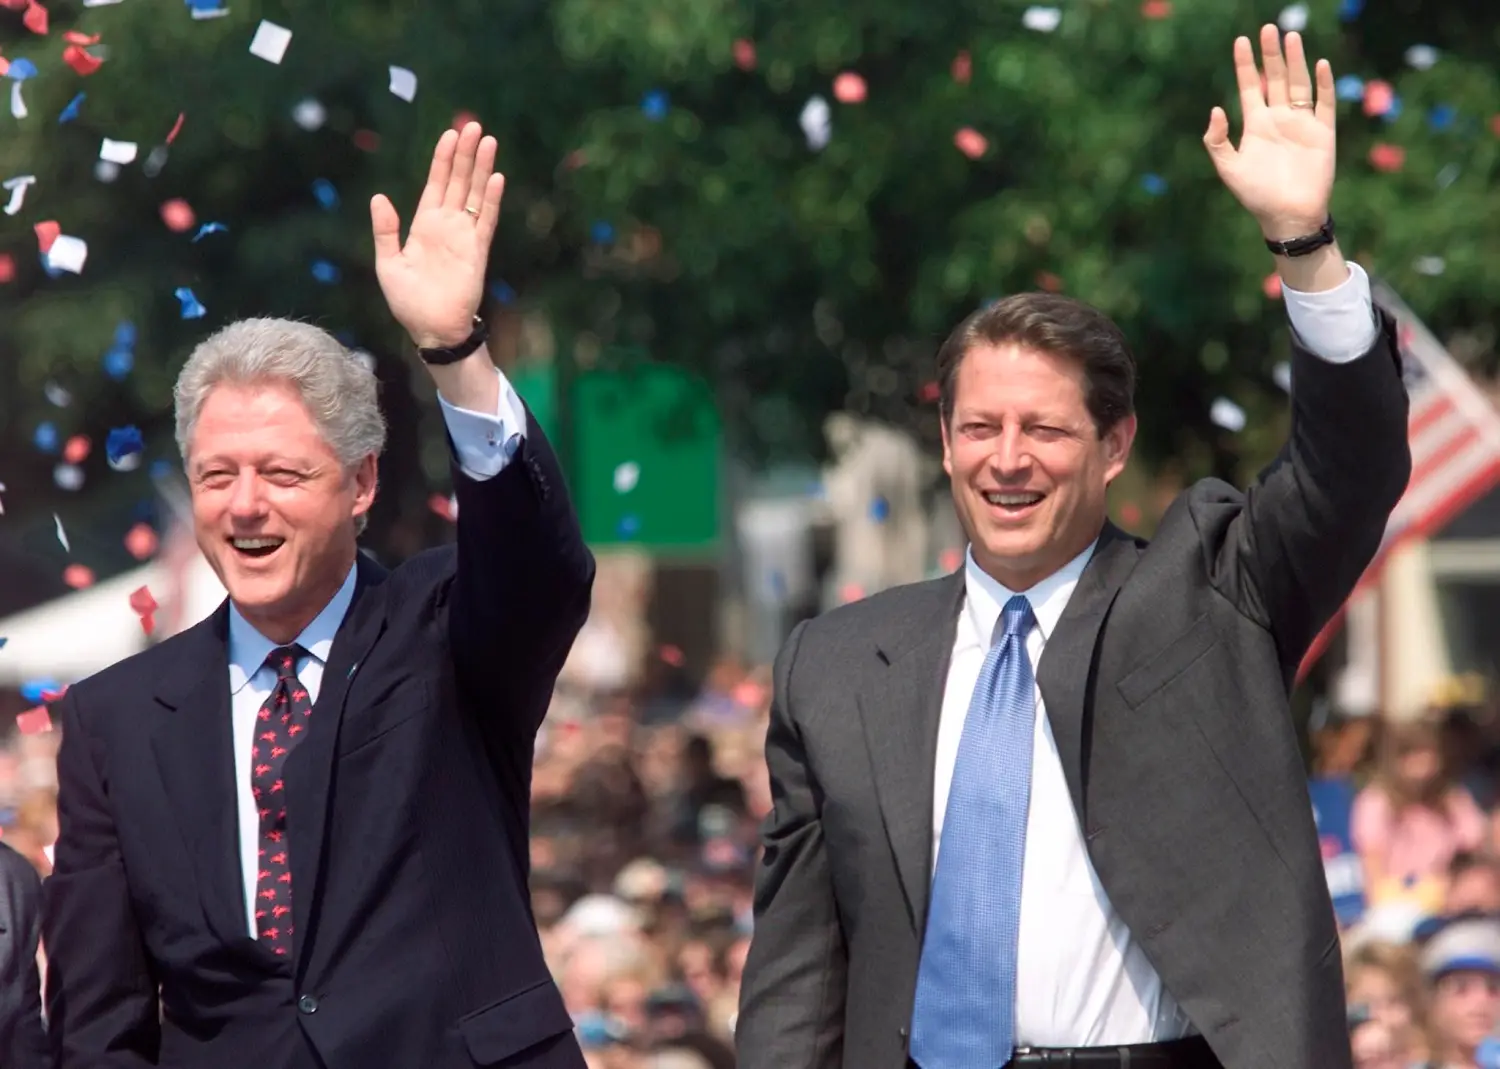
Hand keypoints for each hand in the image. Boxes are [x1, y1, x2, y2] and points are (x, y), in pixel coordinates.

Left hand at [371, 122, 504, 348]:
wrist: (432, 329)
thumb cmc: (408, 302)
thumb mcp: (388, 263)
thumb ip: (386, 230)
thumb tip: (380, 197)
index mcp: (424, 225)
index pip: (436, 184)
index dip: (442, 159)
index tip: (450, 135)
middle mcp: (446, 225)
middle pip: (458, 181)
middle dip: (464, 154)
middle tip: (473, 126)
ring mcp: (463, 236)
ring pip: (474, 193)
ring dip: (481, 168)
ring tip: (488, 141)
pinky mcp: (477, 250)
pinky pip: (485, 220)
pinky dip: (490, 199)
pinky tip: (496, 178)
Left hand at [1203, 26, 1334, 240]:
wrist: (1287, 215)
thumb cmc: (1256, 195)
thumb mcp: (1229, 168)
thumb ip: (1218, 140)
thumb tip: (1216, 108)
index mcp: (1256, 125)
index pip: (1249, 87)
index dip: (1245, 65)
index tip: (1240, 41)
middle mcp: (1278, 119)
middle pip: (1275, 79)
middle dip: (1271, 55)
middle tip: (1268, 28)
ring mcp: (1301, 123)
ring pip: (1299, 84)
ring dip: (1295, 61)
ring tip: (1290, 37)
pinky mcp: (1323, 132)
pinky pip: (1324, 103)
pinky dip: (1323, 85)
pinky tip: (1320, 65)